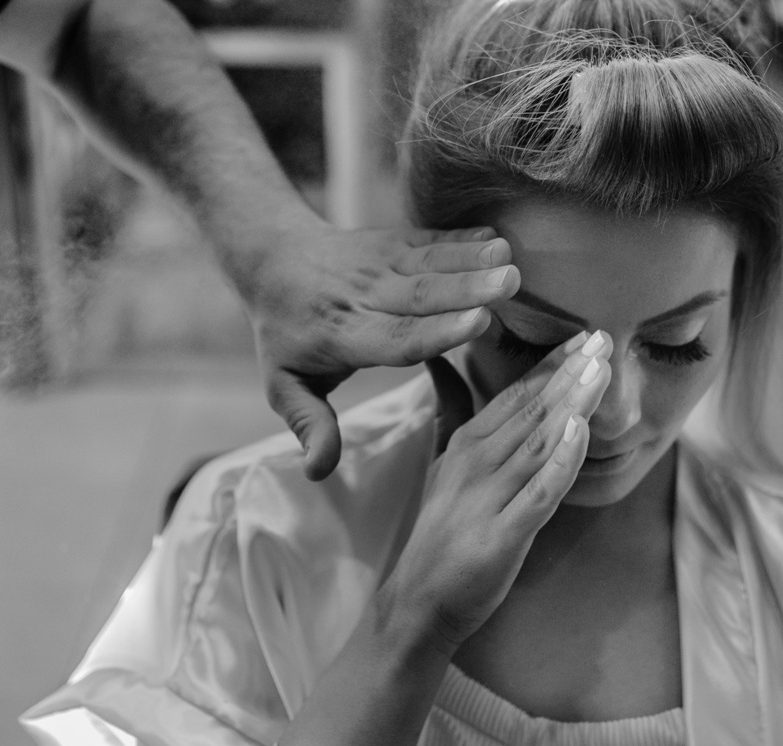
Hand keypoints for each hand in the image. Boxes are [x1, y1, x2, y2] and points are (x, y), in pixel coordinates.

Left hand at [243, 220, 518, 480]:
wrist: (272, 262)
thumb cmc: (286, 335)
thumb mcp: (284, 386)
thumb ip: (309, 425)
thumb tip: (317, 471)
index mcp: (342, 336)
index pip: (394, 338)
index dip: (436, 332)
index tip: (477, 324)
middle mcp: (363, 297)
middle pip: (420, 295)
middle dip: (466, 290)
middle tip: (509, 284)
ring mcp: (378, 265)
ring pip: (428, 263)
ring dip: (470, 260)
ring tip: (509, 258)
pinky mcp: (392, 242)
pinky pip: (428, 240)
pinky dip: (461, 238)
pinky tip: (495, 237)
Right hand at [387, 330, 611, 653]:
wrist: (420, 600)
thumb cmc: (442, 533)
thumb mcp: (444, 464)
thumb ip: (450, 411)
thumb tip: (441, 363)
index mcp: (466, 444)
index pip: (515, 395)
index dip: (550, 363)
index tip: (584, 334)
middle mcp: (475, 463)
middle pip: (530, 410)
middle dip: (569, 372)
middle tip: (603, 337)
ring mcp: (488, 498)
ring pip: (537, 442)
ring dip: (570, 403)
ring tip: (599, 369)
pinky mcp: (501, 535)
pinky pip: (538, 492)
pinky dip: (560, 461)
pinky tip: (578, 432)